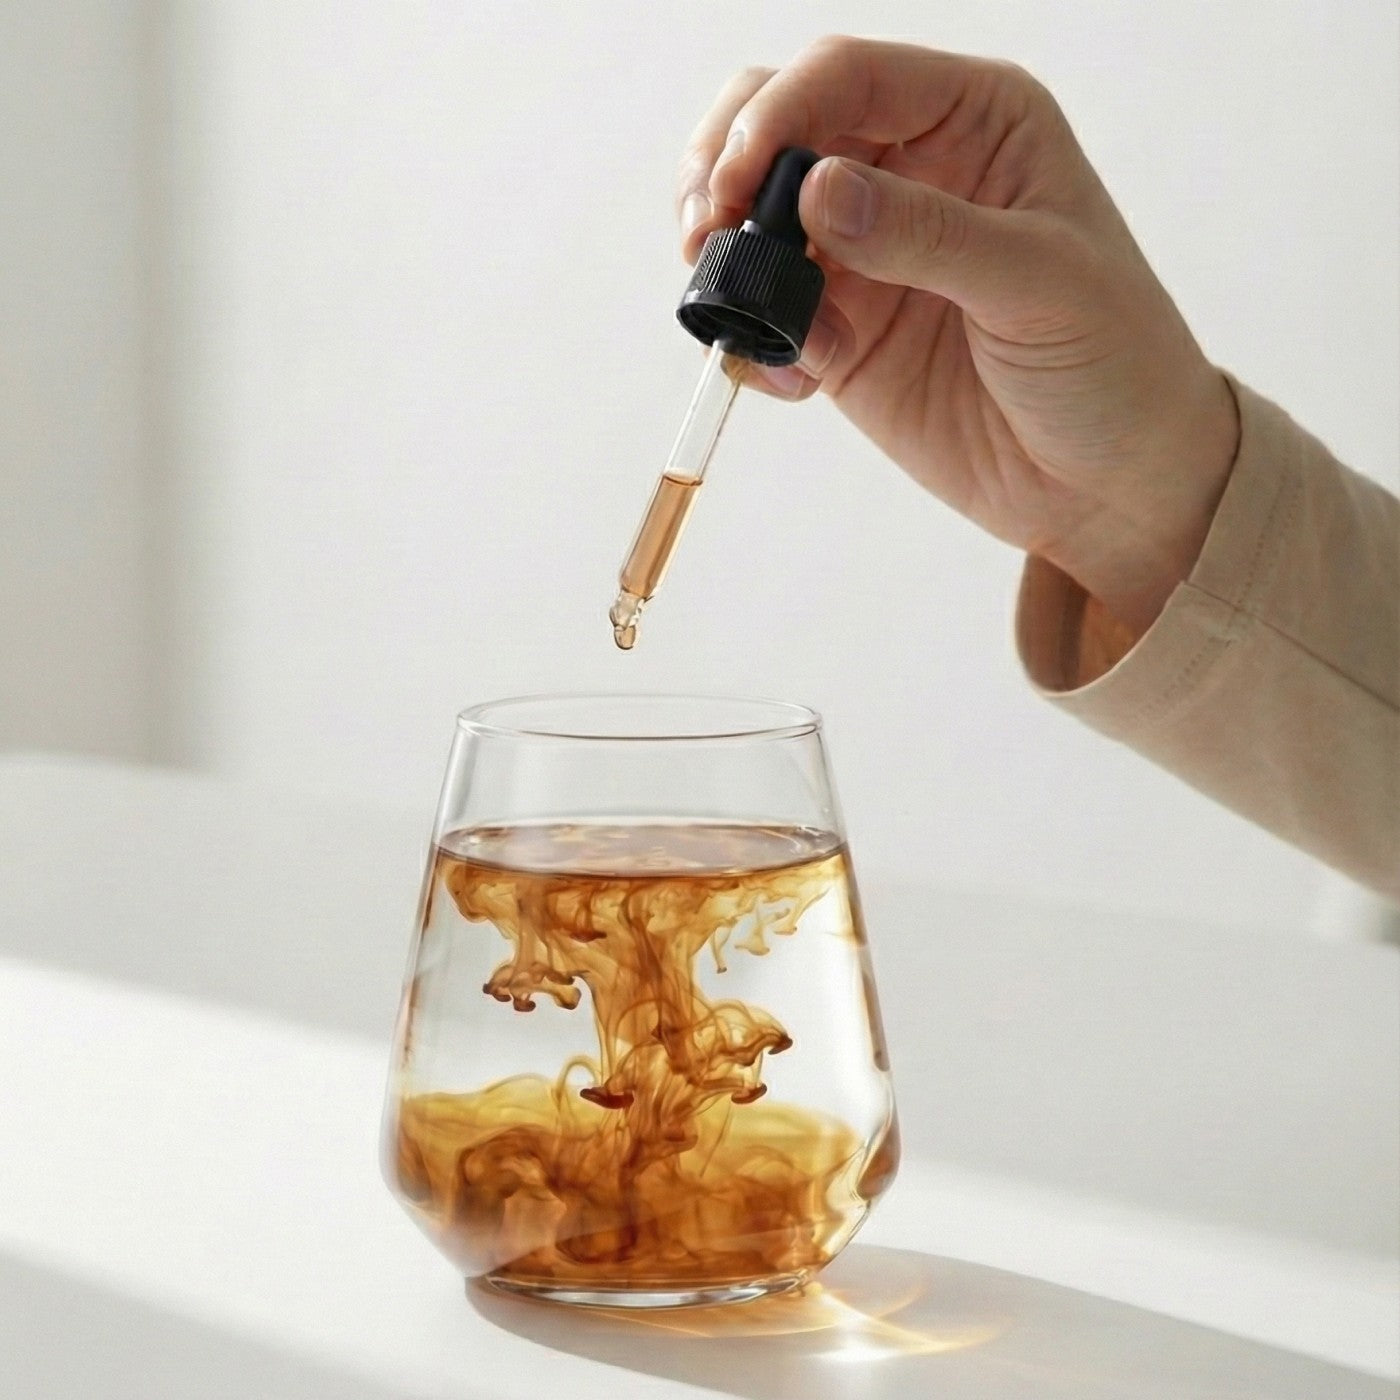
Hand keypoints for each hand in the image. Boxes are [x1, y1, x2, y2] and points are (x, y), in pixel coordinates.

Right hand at [676, 38, 1239, 634]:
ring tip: (726, 301)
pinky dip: (750, 341)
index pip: (849, 77)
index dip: (780, 113)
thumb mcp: (1039, 283)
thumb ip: (928, 234)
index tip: (738, 179)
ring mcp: (867, 257)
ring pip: (756, 220)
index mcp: (973, 122)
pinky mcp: (842, 335)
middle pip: (781, 126)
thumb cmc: (1112, 361)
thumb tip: (817, 192)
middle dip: (726, 168)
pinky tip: (785, 377)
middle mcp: (910, 174)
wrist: (1108, 483)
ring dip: (724, 254)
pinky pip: (767, 317)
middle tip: (707, 230)